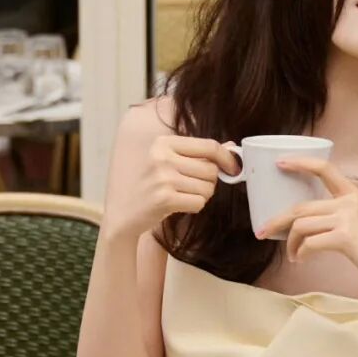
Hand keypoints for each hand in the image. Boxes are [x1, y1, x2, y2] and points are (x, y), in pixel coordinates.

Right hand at [107, 135, 238, 241]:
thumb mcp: (169, 163)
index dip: (227, 158)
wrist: (124, 214)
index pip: (209, 146)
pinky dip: (195, 206)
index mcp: (164, 143)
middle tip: (192, 187)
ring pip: (208, 187)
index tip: (234, 168)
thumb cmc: (151, 187)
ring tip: (183, 196)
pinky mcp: (164, 199)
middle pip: (211, 169)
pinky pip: (199, 202)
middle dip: (209, 182)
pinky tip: (179, 205)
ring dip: (202, 195)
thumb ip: (199, 154)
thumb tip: (231, 146)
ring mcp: (162, 178)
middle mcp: (162, 157)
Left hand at [262, 158, 357, 300]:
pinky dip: (301, 253)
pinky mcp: (345, 237)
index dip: (300, 163)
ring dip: (290, 243)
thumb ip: (337, 215)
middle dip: (277, 220)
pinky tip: (302, 260)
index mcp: (353, 194)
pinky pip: (309, 243)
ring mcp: (348, 218)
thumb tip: (302, 223)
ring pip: (301, 225)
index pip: (324, 168)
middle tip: (263, 232)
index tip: (280, 163)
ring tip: (294, 255)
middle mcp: (350, 201)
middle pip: (301, 206)